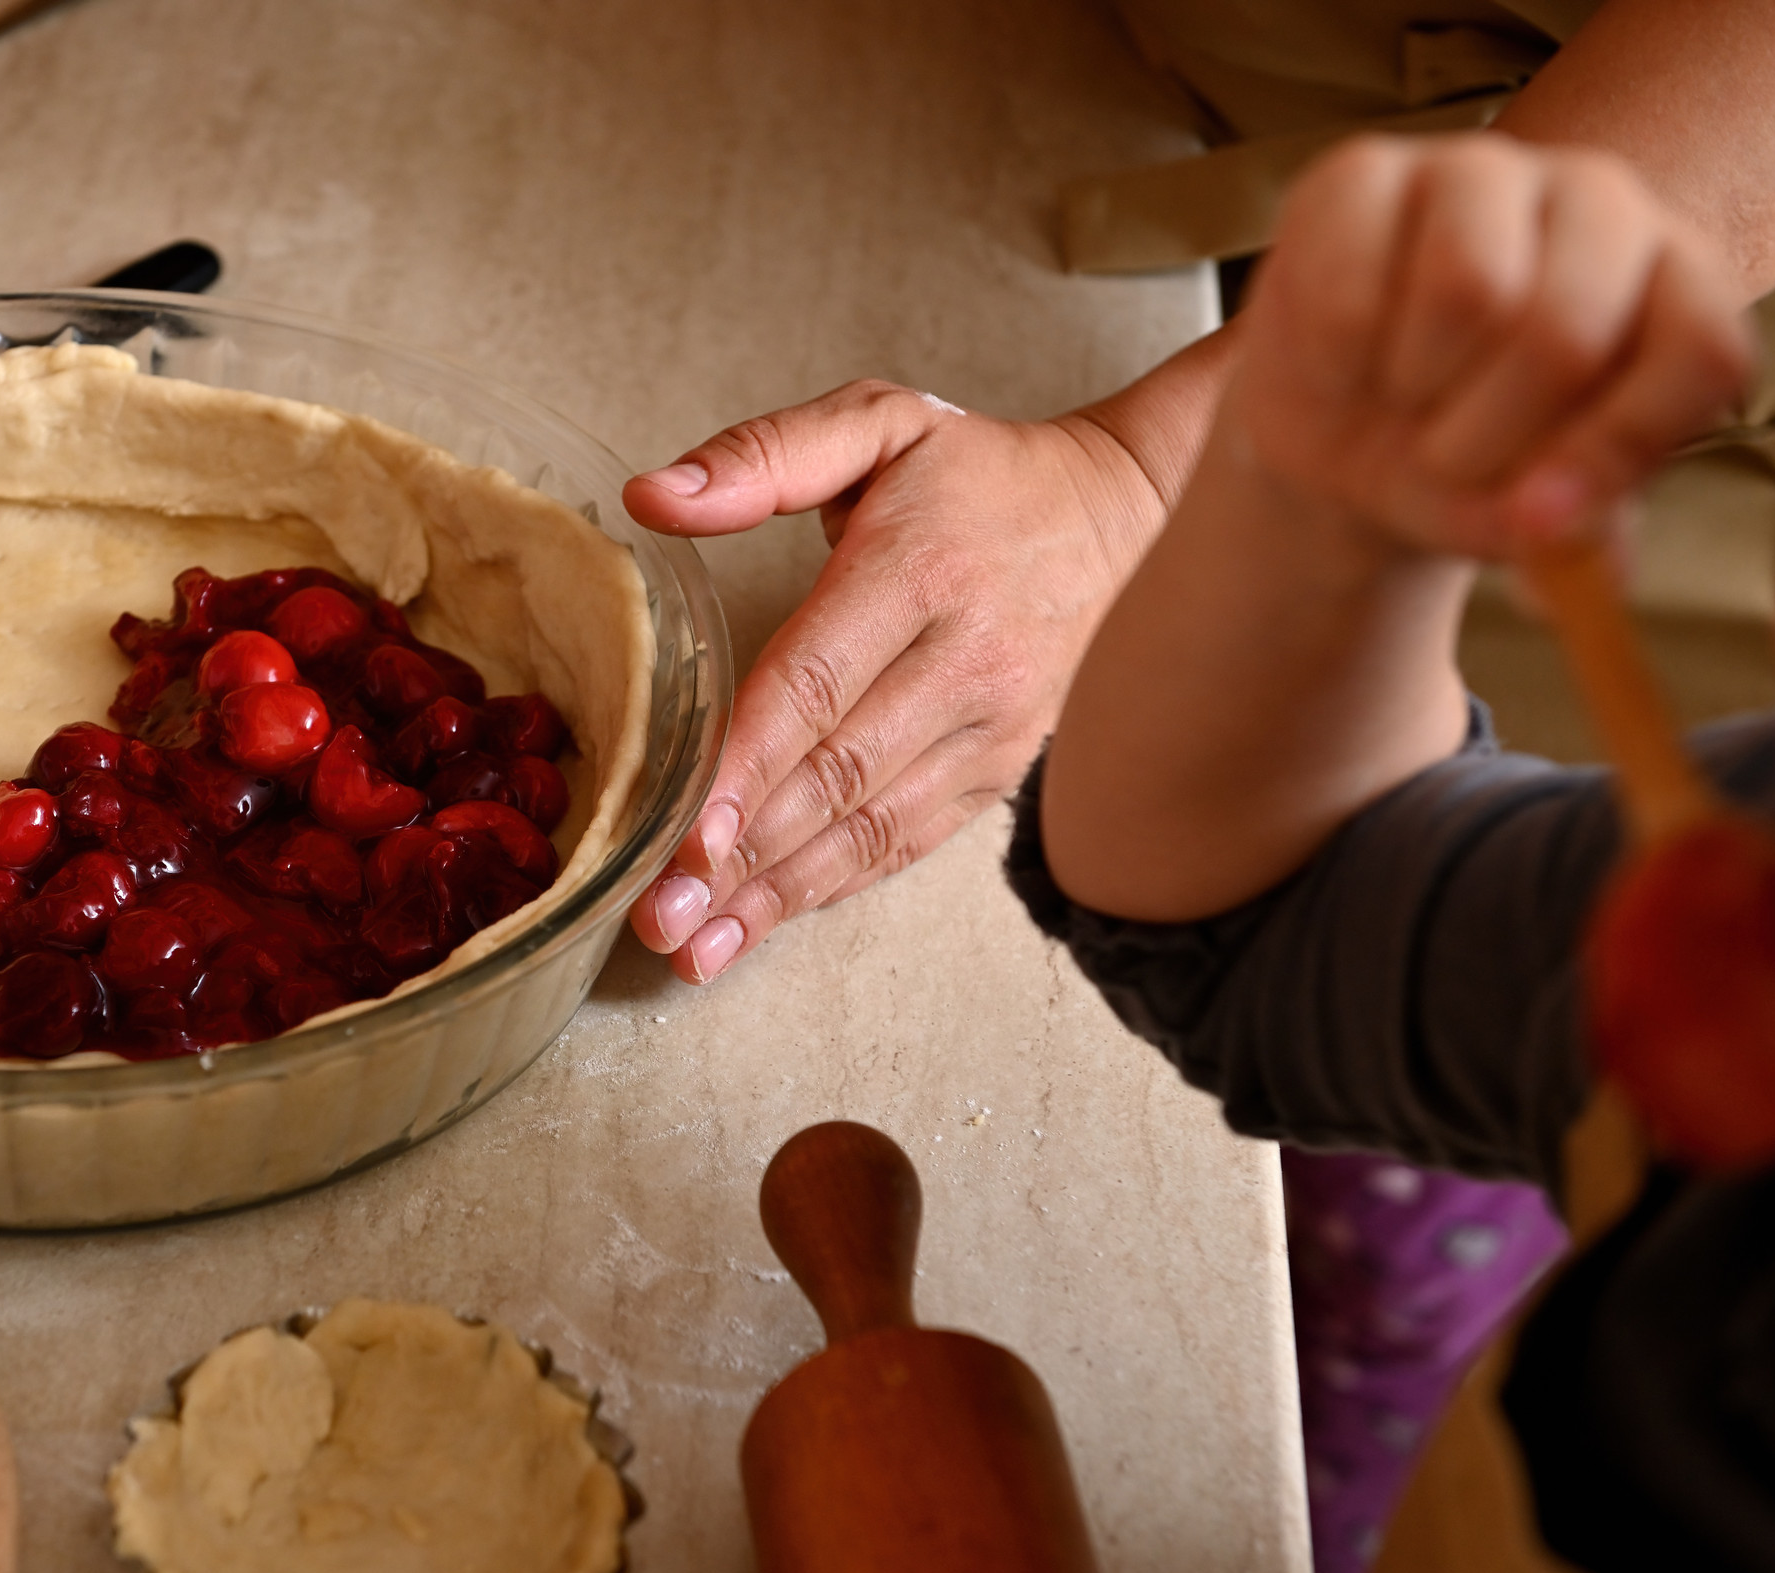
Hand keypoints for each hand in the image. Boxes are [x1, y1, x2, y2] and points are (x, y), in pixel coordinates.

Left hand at [620, 378, 1181, 983]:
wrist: (1122, 515)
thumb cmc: (977, 473)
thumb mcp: (875, 423)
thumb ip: (760, 456)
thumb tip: (652, 496)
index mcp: (920, 571)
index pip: (817, 684)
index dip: (748, 768)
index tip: (688, 836)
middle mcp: (965, 661)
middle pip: (838, 776)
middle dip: (743, 857)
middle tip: (659, 917)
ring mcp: (991, 727)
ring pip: (870, 828)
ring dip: (777, 897)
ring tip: (694, 948)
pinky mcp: (1000, 770)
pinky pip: (905, 843)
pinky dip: (829, 890)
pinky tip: (761, 924)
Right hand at [1231, 132, 1753, 564]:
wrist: (1342, 422)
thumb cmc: (1462, 454)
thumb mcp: (1525, 514)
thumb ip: (1560, 529)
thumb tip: (1541, 525)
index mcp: (1674, 283)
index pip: (1698, 349)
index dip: (1619, 447)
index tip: (1541, 520)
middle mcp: (1598, 202)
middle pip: (1564, 330)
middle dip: (1485, 437)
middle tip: (1445, 461)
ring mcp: (1481, 170)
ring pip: (1467, 288)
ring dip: (1413, 389)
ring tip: (1400, 398)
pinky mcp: (1363, 172)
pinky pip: (1350, 283)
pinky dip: (1332, 363)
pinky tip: (1339, 364)